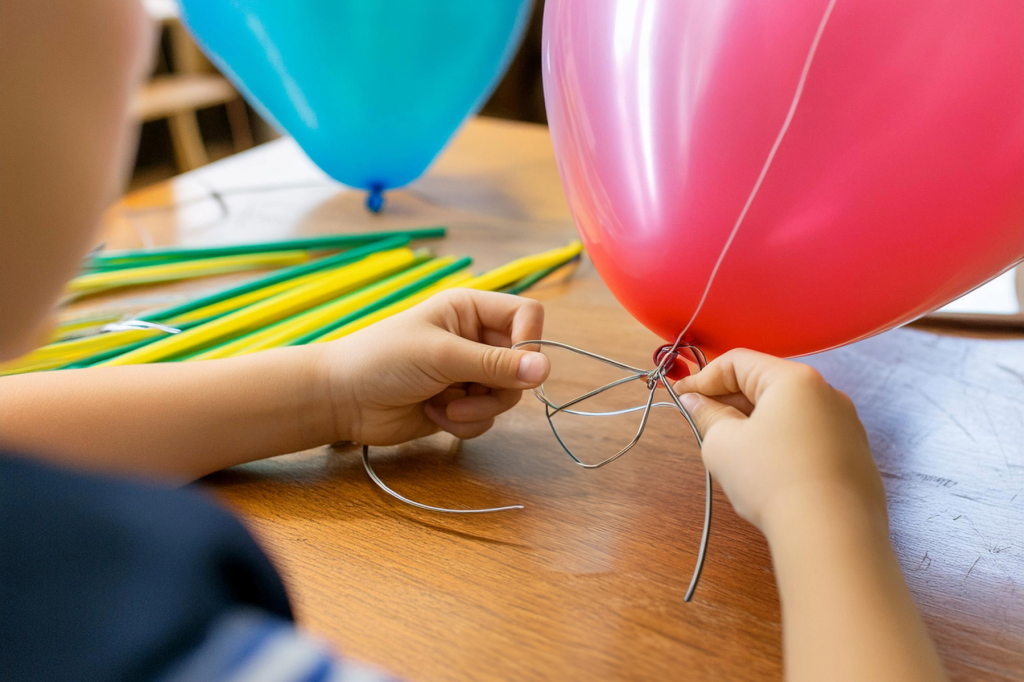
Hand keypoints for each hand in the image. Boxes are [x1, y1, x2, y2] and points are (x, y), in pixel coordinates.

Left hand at [315, 289, 549, 445]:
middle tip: (467, 394)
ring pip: (507, 396)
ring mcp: (469, 373)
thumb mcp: (441, 356)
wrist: (342, 400)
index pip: (527, 316)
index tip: (516, 368)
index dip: (529, 342)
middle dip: (499, 386)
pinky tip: (433, 413)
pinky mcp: (461, 405)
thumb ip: (495, 364)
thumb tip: (545, 370)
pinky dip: (464, 423)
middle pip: (522, 363)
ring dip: (478, 409)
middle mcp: (475, 338)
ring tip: (444, 407)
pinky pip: (488, 419)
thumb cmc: (382, 360)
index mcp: (471, 309)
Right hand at [673, 350, 884, 535]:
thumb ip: (707, 415)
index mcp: (794, 379)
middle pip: (766, 384)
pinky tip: (766, 471)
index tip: (681, 398)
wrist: (830, 533)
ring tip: (732, 451)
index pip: (738, 362)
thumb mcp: (723, 444)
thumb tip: (696, 401)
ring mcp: (846, 425)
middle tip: (702, 423)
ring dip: (755, 423)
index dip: (703, 378)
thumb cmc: (771, 479)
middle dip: (729, 401)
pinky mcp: (854, 455)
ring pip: (788, 412)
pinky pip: (808, 437)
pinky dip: (781, 443)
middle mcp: (826, 393)